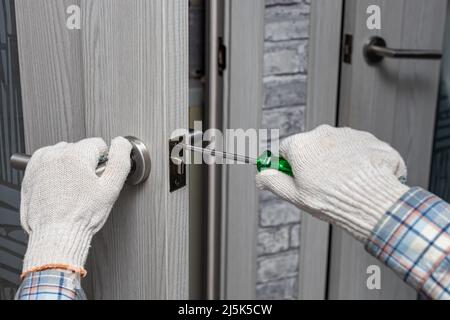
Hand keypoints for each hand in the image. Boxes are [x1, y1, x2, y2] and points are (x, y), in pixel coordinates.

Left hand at [20, 137, 131, 275]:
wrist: (56, 234)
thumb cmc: (81, 216)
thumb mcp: (111, 188)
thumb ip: (120, 160)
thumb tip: (122, 143)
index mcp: (76, 155)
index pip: (98, 144)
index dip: (104, 162)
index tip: (99, 177)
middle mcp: (55, 154)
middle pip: (81, 148)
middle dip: (86, 163)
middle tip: (87, 186)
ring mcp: (40, 163)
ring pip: (64, 153)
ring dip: (70, 165)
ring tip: (73, 188)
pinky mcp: (30, 173)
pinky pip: (47, 161)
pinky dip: (55, 169)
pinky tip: (61, 186)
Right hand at [256, 125, 408, 241]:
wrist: (372, 201)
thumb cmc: (332, 199)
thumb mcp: (294, 195)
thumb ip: (273, 181)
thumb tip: (261, 176)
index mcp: (301, 145)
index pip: (285, 150)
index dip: (288, 166)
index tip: (293, 177)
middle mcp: (324, 133)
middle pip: (312, 148)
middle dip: (314, 164)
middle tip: (320, 186)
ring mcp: (349, 135)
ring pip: (336, 149)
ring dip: (337, 163)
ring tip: (343, 185)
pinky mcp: (370, 140)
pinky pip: (358, 150)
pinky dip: (358, 162)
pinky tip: (360, 179)